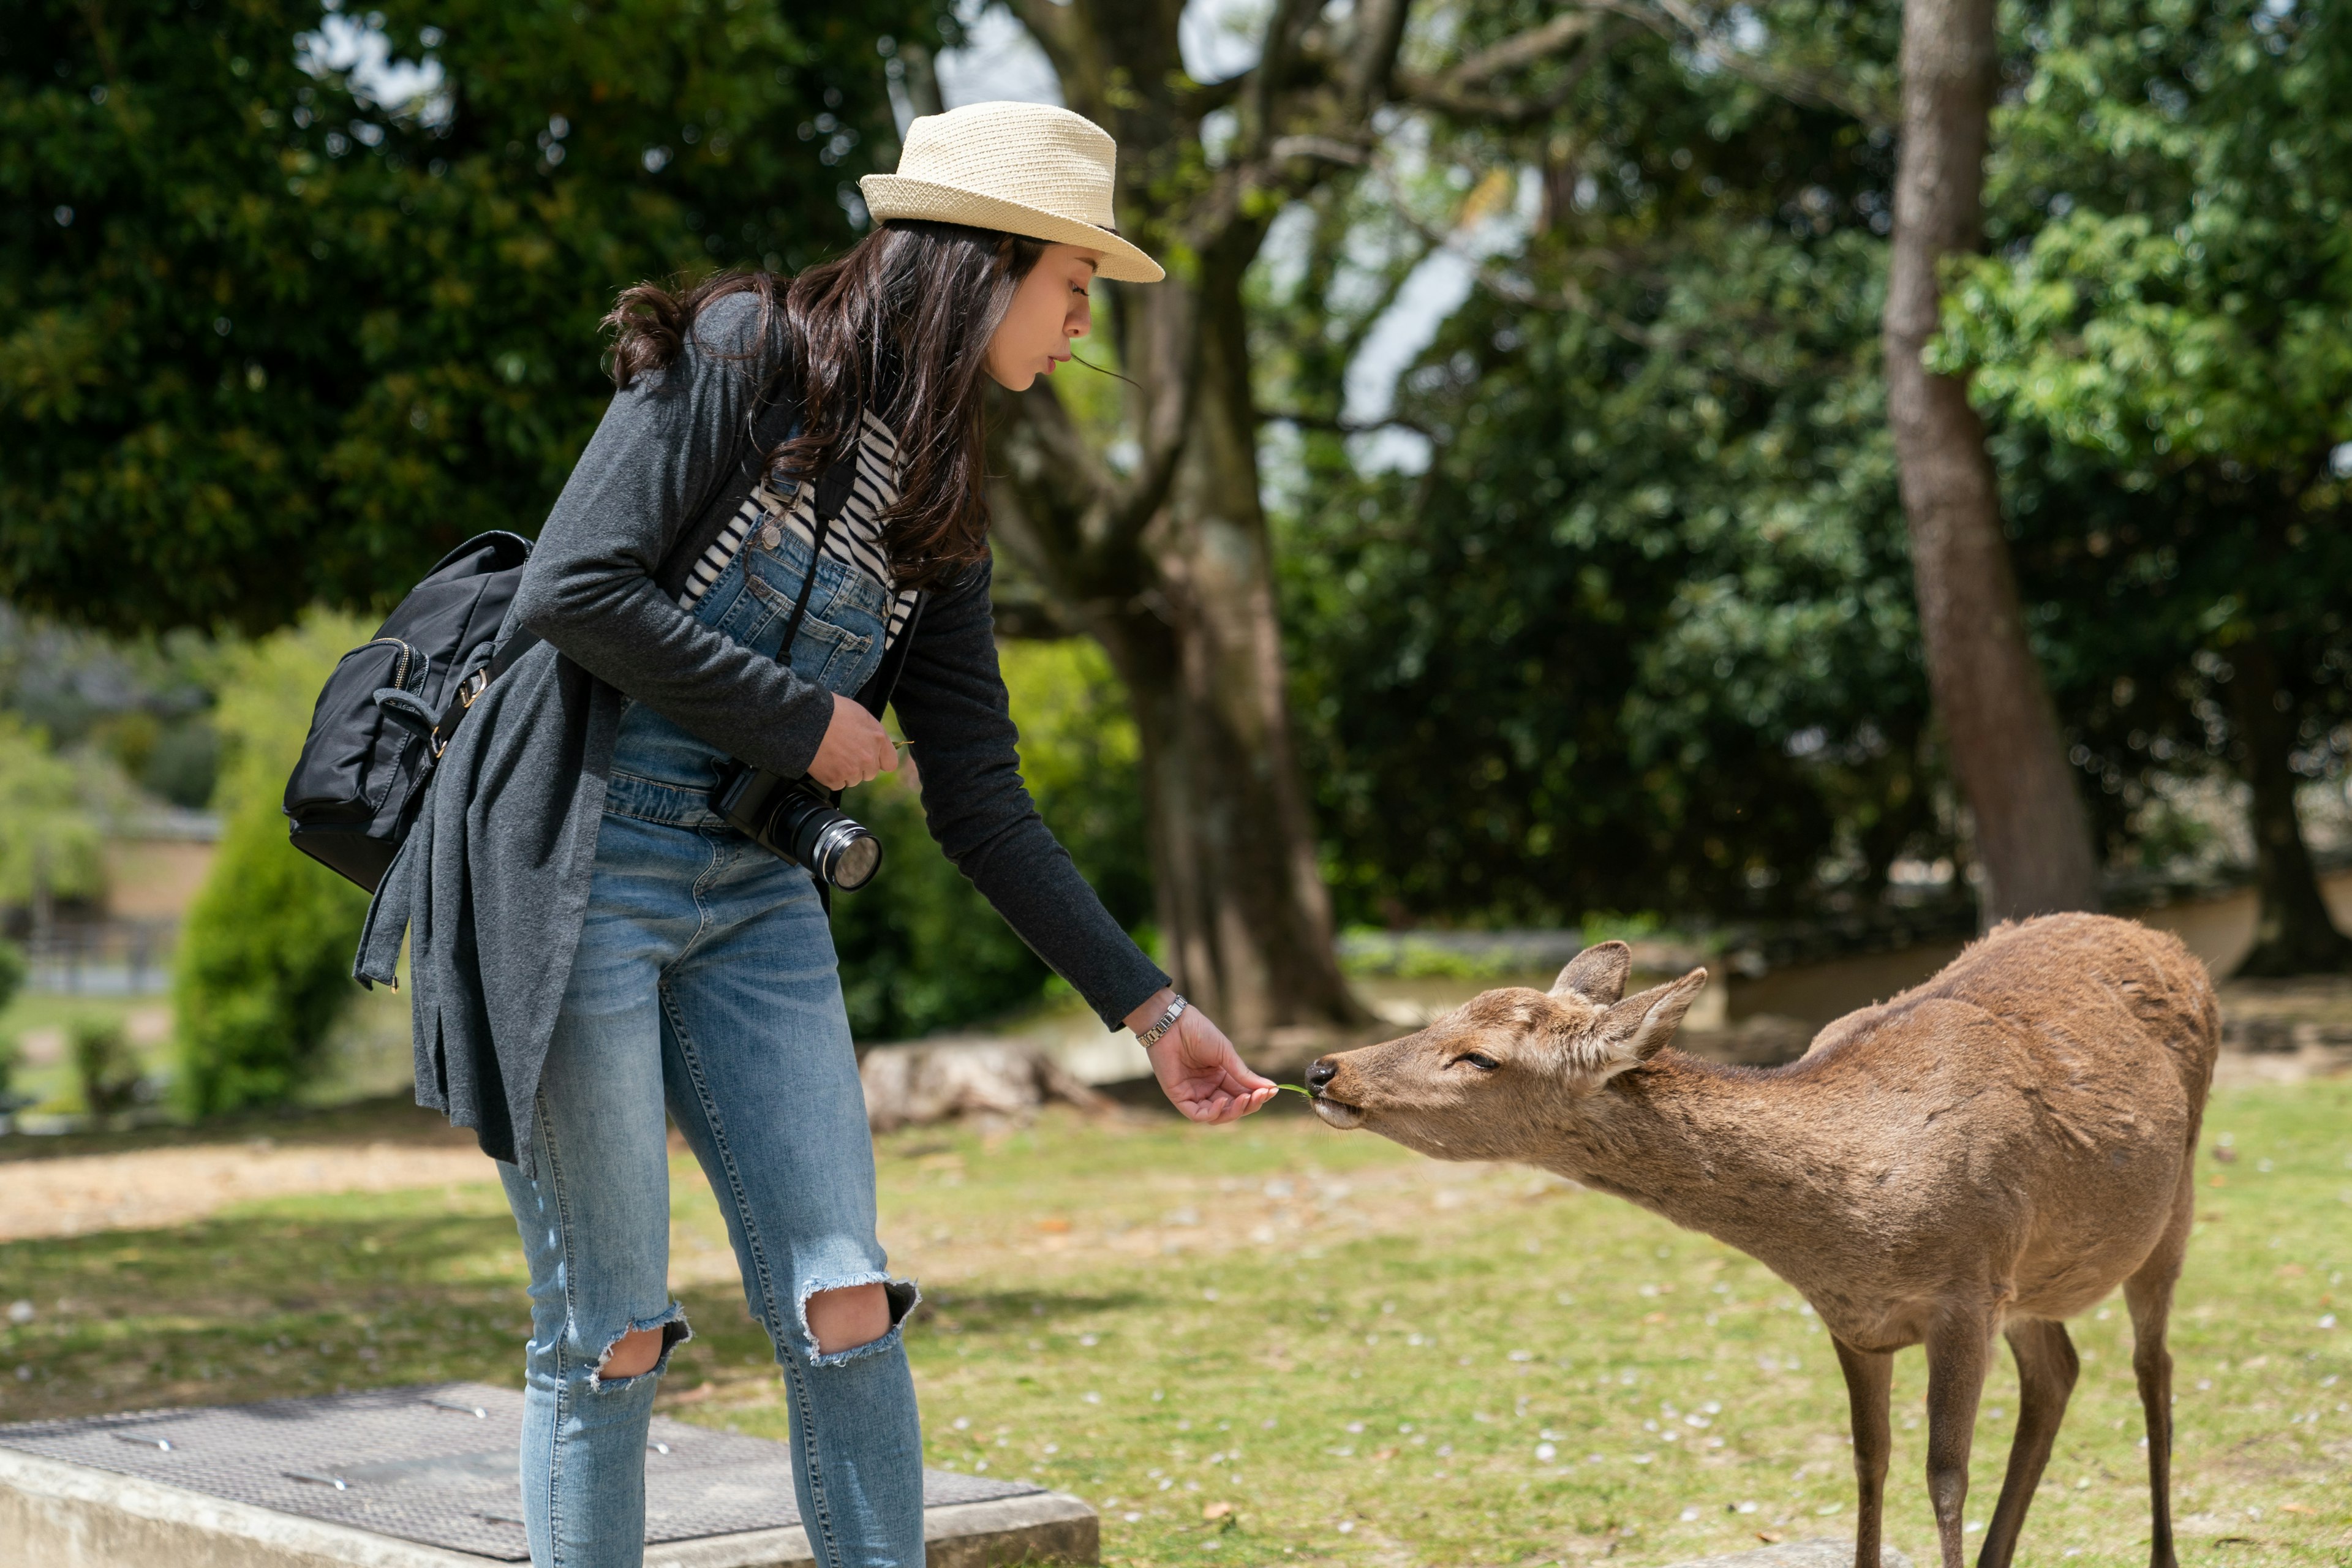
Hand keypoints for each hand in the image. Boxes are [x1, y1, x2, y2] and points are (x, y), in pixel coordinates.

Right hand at [807, 694, 897, 789]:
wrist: (807, 719)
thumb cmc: (832, 710)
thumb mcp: (860, 714)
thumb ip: (871, 733)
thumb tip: (873, 744)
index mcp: (878, 739)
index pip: (890, 763)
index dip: (879, 761)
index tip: (871, 758)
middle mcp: (868, 757)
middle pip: (870, 774)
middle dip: (860, 767)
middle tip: (845, 754)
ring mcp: (851, 770)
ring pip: (853, 781)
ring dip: (845, 773)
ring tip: (833, 757)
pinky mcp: (834, 778)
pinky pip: (837, 785)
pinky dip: (831, 777)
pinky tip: (825, 763)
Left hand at [1127, 990, 1275, 1123]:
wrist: (1173, 1023)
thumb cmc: (1199, 1032)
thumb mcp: (1226, 1054)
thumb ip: (1244, 1074)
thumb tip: (1270, 1087)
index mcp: (1221, 1077)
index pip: (1242, 1094)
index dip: (1257, 1096)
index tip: (1273, 1091)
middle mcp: (1209, 1088)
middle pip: (1232, 1108)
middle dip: (1248, 1105)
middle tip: (1260, 1096)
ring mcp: (1194, 1094)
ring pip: (1217, 1116)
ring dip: (1233, 1111)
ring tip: (1245, 1098)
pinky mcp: (1179, 1097)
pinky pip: (1197, 1115)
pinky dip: (1212, 1113)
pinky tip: (1224, 1102)